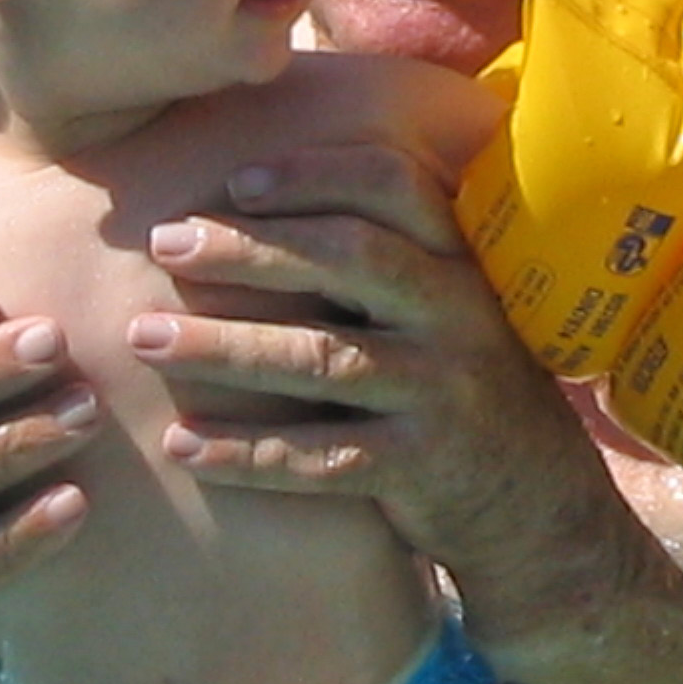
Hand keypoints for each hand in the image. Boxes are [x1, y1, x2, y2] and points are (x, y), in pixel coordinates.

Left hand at [128, 144, 666, 638]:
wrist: (540, 509)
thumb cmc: (462, 387)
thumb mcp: (448, 308)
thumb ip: (383, 256)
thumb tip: (258, 195)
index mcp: (458, 261)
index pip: (394, 186)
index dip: (315, 174)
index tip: (236, 180)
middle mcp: (457, 315)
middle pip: (349, 259)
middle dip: (250, 247)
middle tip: (165, 243)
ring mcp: (442, 394)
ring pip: (323, 359)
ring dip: (223, 347)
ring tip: (142, 338)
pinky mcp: (421, 469)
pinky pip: (320, 459)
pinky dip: (245, 451)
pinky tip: (182, 444)